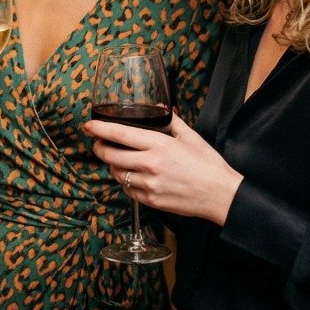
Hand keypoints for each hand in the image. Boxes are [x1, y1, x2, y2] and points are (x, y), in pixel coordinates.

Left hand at [84, 112, 243, 225]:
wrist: (221, 195)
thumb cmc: (208, 164)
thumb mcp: (191, 137)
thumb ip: (172, 121)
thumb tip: (161, 107)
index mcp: (159, 145)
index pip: (120, 134)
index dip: (100, 129)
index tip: (88, 125)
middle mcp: (150, 165)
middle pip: (110, 156)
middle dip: (99, 148)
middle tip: (98, 143)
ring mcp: (148, 185)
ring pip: (116, 174)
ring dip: (112, 166)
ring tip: (117, 160)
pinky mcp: (150, 201)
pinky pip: (128, 190)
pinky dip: (125, 182)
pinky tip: (132, 176)